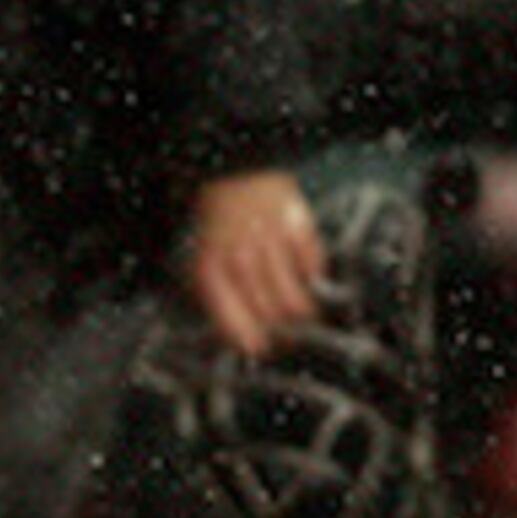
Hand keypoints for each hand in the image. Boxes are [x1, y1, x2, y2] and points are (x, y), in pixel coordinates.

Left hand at [181, 168, 325, 359]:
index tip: (258, 350)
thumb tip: (235, 331)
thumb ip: (216, 290)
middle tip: (285, 338)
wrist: (236, 168)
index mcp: (211, 267)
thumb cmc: (217, 220)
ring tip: (301, 318)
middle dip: (278, 333)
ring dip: (301, 314)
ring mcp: (271, 245)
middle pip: (268, 315)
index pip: (232, 320)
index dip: (248, 340)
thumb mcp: (202, 254)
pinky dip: (314, 280)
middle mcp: (240, 259)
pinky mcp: (299, 229)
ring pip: (295, 301)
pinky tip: (308, 281)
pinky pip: (313, 269)